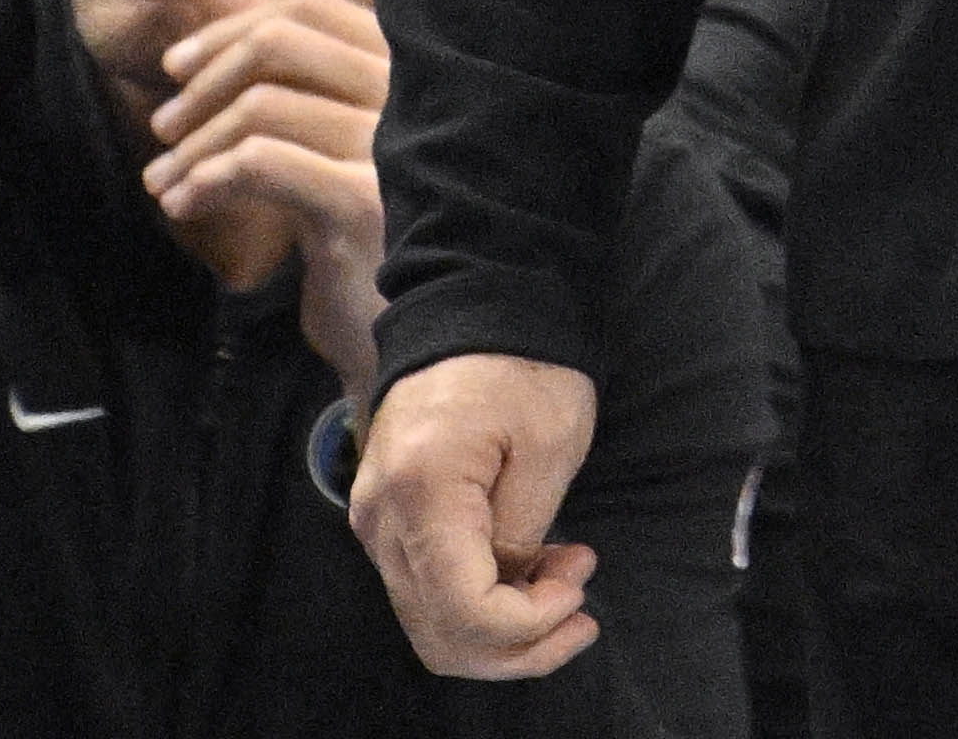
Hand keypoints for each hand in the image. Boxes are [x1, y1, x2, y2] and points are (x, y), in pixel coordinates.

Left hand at [144, 0, 394, 396]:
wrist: (419, 352)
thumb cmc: (369, 241)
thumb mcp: (315, 141)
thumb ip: (269, 53)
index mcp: (409, 74)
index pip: (312, 9)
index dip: (233, 27)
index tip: (177, 71)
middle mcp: (412, 96)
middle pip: (285, 42)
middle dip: (206, 77)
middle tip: (163, 127)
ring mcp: (395, 147)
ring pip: (263, 105)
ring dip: (194, 145)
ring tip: (164, 185)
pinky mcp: (365, 204)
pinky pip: (263, 162)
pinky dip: (208, 179)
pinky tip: (186, 206)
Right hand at [354, 350, 606, 680]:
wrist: (469, 313)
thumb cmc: (521, 364)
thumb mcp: (549, 443)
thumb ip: (525, 531)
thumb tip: (512, 591)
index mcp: (422, 493)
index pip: (464, 612)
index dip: (529, 624)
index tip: (579, 583)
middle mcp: (381, 519)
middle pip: (441, 636)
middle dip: (521, 644)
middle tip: (581, 602)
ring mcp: (376, 523)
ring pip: (431, 627)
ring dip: (503, 629)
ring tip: (562, 580)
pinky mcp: (387, 521)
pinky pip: (427, 593)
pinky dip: (482, 605)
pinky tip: (531, 570)